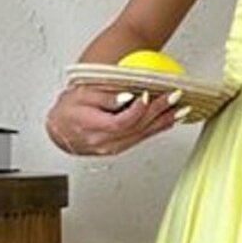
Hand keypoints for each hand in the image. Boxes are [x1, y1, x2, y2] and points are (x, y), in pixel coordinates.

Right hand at [44, 81, 185, 156]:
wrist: (60, 129)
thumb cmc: (69, 110)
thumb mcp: (83, 95)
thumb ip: (105, 97)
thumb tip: (127, 97)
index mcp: (94, 128)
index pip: (122, 121)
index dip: (137, 109)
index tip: (148, 94)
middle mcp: (106, 142)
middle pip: (137, 128)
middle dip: (159, 111)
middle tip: (175, 97)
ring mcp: (113, 148)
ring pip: (143, 135)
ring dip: (163, 122)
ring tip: (181, 110)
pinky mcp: (119, 148)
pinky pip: (141, 138)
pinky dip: (156, 129)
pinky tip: (168, 121)